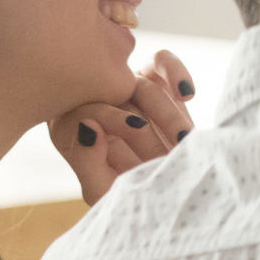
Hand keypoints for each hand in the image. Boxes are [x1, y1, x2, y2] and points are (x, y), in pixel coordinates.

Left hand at [48, 48, 196, 204]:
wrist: (169, 193)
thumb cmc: (129, 197)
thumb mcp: (102, 192)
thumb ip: (86, 163)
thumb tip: (87, 124)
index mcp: (72, 129)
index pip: (84, 107)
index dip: (110, 117)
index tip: (138, 133)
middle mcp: (96, 104)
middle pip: (113, 95)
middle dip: (145, 126)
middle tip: (167, 154)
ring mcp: (126, 91)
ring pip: (142, 83)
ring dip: (168, 114)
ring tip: (185, 142)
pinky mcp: (155, 81)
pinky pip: (161, 61)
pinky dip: (175, 72)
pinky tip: (187, 95)